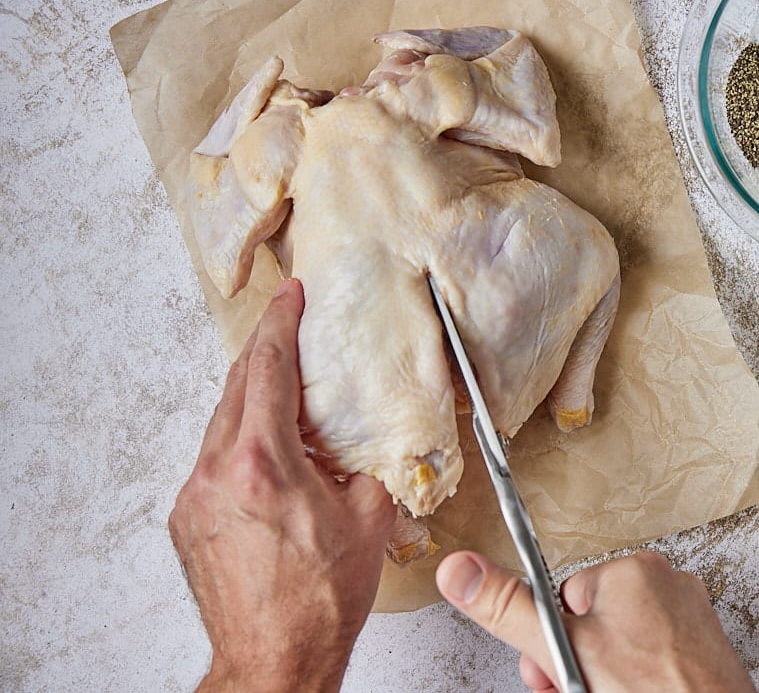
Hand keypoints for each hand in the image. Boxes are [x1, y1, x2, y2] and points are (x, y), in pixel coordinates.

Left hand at [169, 279, 396, 692]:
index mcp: (263, 464)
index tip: (290, 296)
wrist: (272, 658)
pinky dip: (242, 443)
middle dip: (265, 351)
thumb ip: (369, 464)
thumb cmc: (317, 602)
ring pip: (222, 423)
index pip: (268, 369)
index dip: (281, 323)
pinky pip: (214, 460)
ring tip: (288, 396)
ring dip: (254, 399)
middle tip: (288, 326)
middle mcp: (218, 473)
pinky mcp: (187, 519)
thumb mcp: (369, 520)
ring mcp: (195, 496)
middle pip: (237, 386)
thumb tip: (377, 439)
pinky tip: (271, 455)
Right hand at [436, 550, 756, 692]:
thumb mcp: (566, 653)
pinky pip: (650, 660)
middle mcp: (666, 584)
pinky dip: (635, 681)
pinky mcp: (701, 651)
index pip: (562, 599)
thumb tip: (458, 570)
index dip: (553, 645)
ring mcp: (688, 620)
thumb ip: (509, 609)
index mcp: (632, 570)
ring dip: (601, 677)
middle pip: (589, 624)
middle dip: (575, 664)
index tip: (557, 669)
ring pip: (619, 647)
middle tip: (580, 690)